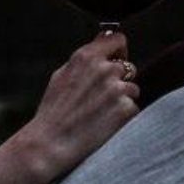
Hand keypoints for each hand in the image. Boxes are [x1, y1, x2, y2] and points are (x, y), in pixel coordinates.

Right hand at [19, 32, 139, 179]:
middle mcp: (105, 69)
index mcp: (87, 57)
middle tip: (101, 99)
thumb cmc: (52, 111)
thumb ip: (85, 59)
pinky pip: (132, 108)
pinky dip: (123, 117)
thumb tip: (101, 44)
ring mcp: (117, 89)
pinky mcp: (125, 109)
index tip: (116, 59)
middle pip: (128, 67)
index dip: (118, 50)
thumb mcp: (61, 75)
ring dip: (122, 99)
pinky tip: (104, 124)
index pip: (118, 39)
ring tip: (100, 114)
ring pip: (132, 89)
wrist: (50, 143)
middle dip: (119, 80)